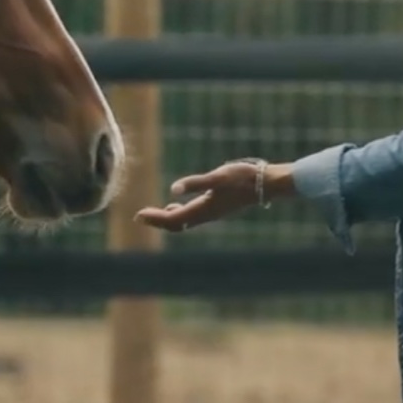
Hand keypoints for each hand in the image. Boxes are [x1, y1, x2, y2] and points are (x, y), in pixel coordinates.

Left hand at [134, 158, 286, 231]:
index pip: (173, 220)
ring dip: (166, 219)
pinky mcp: (217, 208)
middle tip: (139, 216)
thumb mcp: (217, 177)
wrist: (265, 184)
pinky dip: (179, 214)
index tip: (138, 215)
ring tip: (151, 214)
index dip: (155, 218)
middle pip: (176, 225)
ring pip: (184, 222)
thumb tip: (173, 189)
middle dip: (157, 221)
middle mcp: (206, 215)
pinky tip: (175, 206)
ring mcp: (212, 213)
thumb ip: (195, 182)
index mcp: (203, 209)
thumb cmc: (242, 178)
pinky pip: (192, 217)